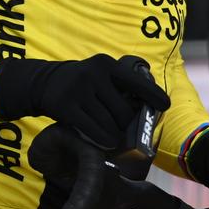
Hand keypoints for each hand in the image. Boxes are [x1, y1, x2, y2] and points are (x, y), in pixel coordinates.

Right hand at [0, 53, 169, 149]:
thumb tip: (145, 110)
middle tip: (125, 129)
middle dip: (127, 124)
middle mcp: (94, 74)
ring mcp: (79, 89)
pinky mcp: (67, 106)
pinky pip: (93, 130)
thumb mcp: (99, 75)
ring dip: (115, 135)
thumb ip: (119, 87)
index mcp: (107, 65)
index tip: (164, 106)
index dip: (153, 96)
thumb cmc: (82, 84)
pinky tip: (107, 142)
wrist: (43, 83)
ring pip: (109, 123)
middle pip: (124, 110)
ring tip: (115, 138)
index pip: (136, 82)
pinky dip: (103, 140)